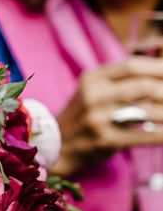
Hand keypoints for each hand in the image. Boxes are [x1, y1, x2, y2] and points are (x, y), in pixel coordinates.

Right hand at [52, 57, 162, 176]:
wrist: (58, 144)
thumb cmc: (83, 114)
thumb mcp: (92, 90)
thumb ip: (119, 80)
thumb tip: (159, 75)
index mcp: (92, 79)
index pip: (132, 65)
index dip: (158, 68)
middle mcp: (93, 96)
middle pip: (144, 86)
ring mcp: (99, 118)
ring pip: (148, 111)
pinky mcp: (106, 140)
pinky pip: (145, 135)